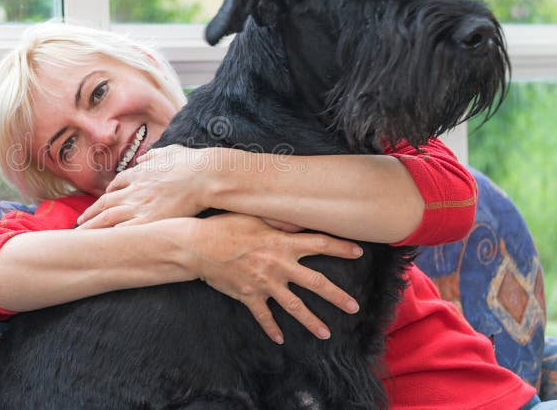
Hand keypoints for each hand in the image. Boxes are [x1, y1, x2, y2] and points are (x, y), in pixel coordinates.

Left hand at [77, 145, 211, 228]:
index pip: (117, 185)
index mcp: (139, 173)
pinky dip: (110, 238)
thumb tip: (146, 157)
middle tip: (78, 223)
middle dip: (90, 214)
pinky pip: (123, 232)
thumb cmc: (191, 163)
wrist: (203, 175)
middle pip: (105, 203)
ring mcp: (139, 205)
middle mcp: (134, 190)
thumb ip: (156, 156)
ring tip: (80, 237)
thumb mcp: (170, 152)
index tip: (100, 202)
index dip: (107, 195)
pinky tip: (102, 246)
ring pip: (107, 218)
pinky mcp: (148, 220)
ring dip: (91, 228)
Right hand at [183, 213, 361, 343]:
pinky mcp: (249, 296)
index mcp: (282, 243)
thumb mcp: (256, 217)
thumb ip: (281, 222)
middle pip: (315, 282)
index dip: (340, 248)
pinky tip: (280, 339)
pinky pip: (263, 316)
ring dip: (311, 321)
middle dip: (337, 296)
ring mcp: (264, 283)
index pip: (319, 244)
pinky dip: (271, 328)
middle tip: (353, 307)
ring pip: (294, 306)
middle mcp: (278, 265)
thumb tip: (302, 223)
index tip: (358, 252)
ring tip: (325, 333)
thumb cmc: (225, 226)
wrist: (198, 247)